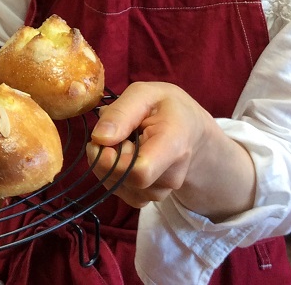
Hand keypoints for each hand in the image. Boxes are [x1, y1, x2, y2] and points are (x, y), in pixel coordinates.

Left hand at [86, 82, 255, 219]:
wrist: (191, 129)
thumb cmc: (167, 107)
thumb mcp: (145, 94)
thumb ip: (121, 112)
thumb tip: (99, 137)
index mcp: (173, 144)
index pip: (140, 172)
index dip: (112, 161)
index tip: (101, 140)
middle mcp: (171, 175)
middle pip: (125, 180)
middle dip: (105, 156)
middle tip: (113, 132)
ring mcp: (162, 190)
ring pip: (119, 187)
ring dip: (107, 165)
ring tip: (122, 142)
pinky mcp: (151, 196)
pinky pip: (122, 192)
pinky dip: (112, 174)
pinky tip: (121, 156)